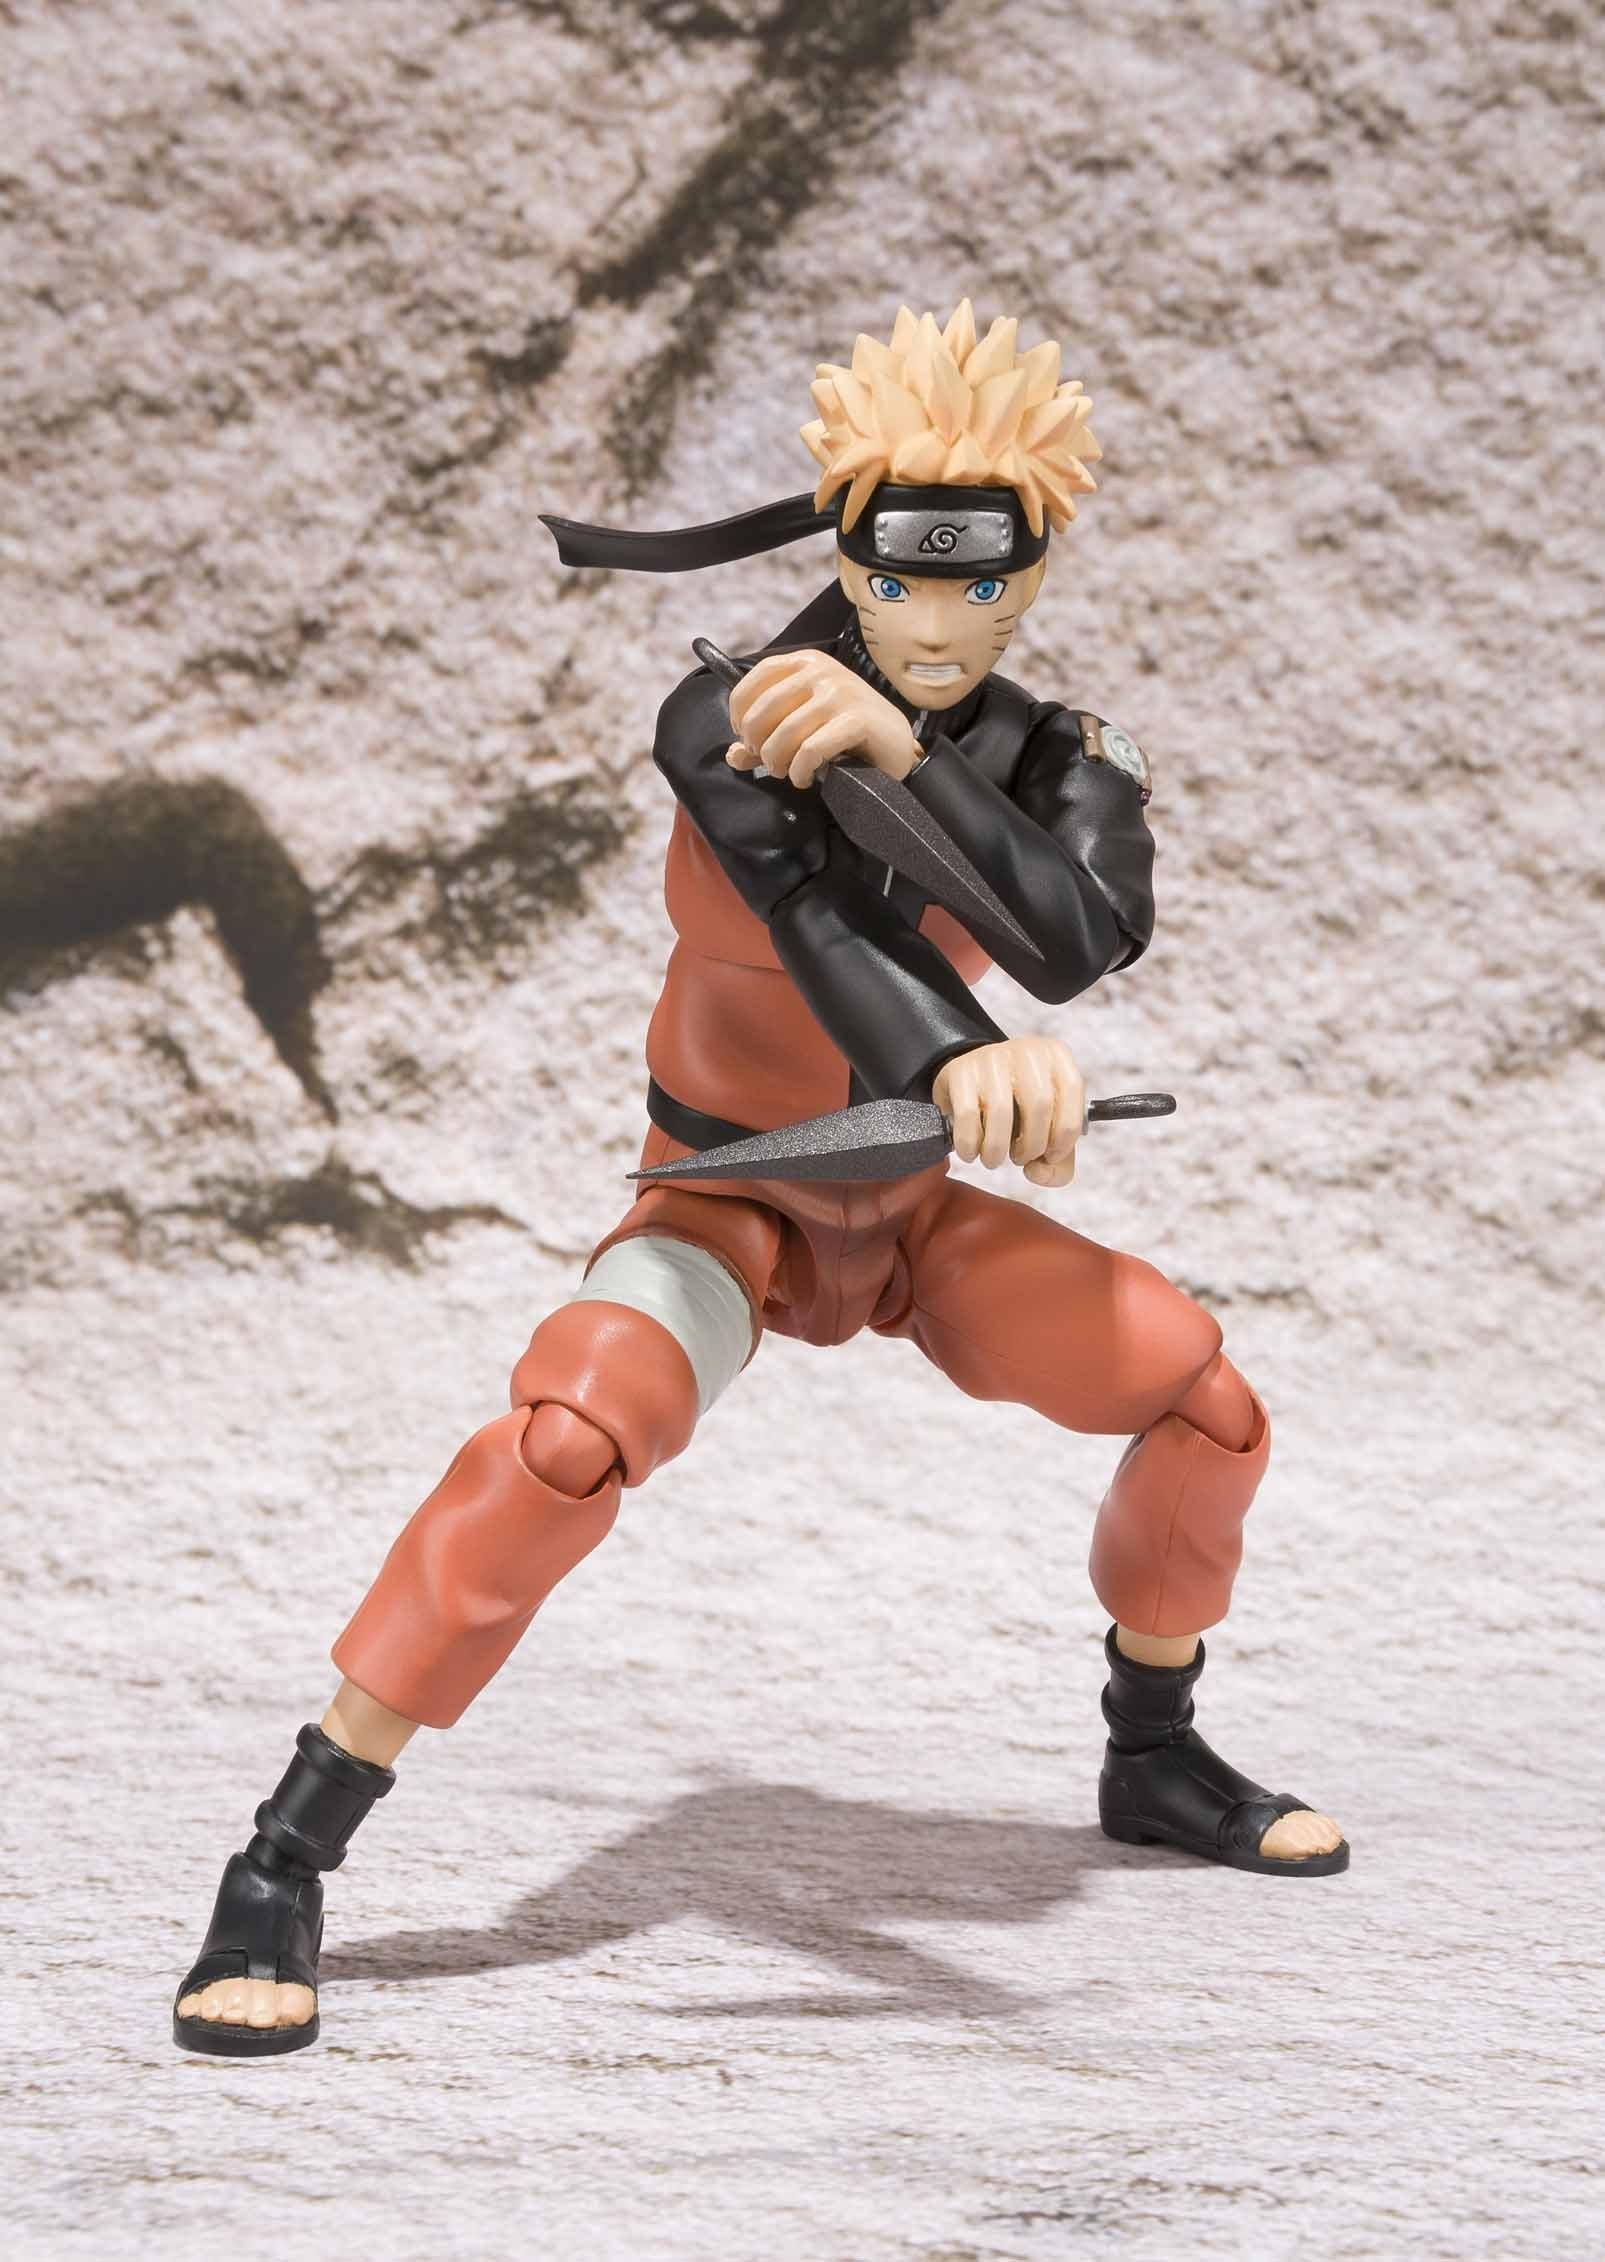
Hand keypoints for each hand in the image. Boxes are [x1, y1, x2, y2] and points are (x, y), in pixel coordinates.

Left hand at [724, 651, 920, 787]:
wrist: (896, 745)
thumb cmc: (848, 733)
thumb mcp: (804, 725)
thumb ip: (766, 737)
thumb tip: (733, 755)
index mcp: (805, 662)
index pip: (751, 682)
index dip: (739, 716)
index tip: (747, 739)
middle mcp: (821, 671)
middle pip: (762, 711)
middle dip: (757, 745)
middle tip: (770, 762)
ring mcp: (840, 693)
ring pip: (784, 733)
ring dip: (778, 762)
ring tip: (788, 772)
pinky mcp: (857, 719)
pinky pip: (810, 750)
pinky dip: (800, 770)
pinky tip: (805, 777)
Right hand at [931, 1035, 1085, 1186]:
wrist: (972, 1083)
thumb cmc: (1016, 1107)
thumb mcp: (1047, 1127)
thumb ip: (1058, 1162)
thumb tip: (1039, 1171)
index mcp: (1056, 1056)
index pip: (1072, 1092)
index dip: (1065, 1134)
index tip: (1051, 1155)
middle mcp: (1026, 1050)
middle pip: (1039, 1105)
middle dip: (1031, 1146)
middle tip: (1020, 1158)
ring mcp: (991, 1057)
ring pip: (1001, 1111)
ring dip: (998, 1150)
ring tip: (994, 1159)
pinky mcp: (961, 1070)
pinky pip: (968, 1115)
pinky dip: (970, 1144)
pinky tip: (972, 1151)